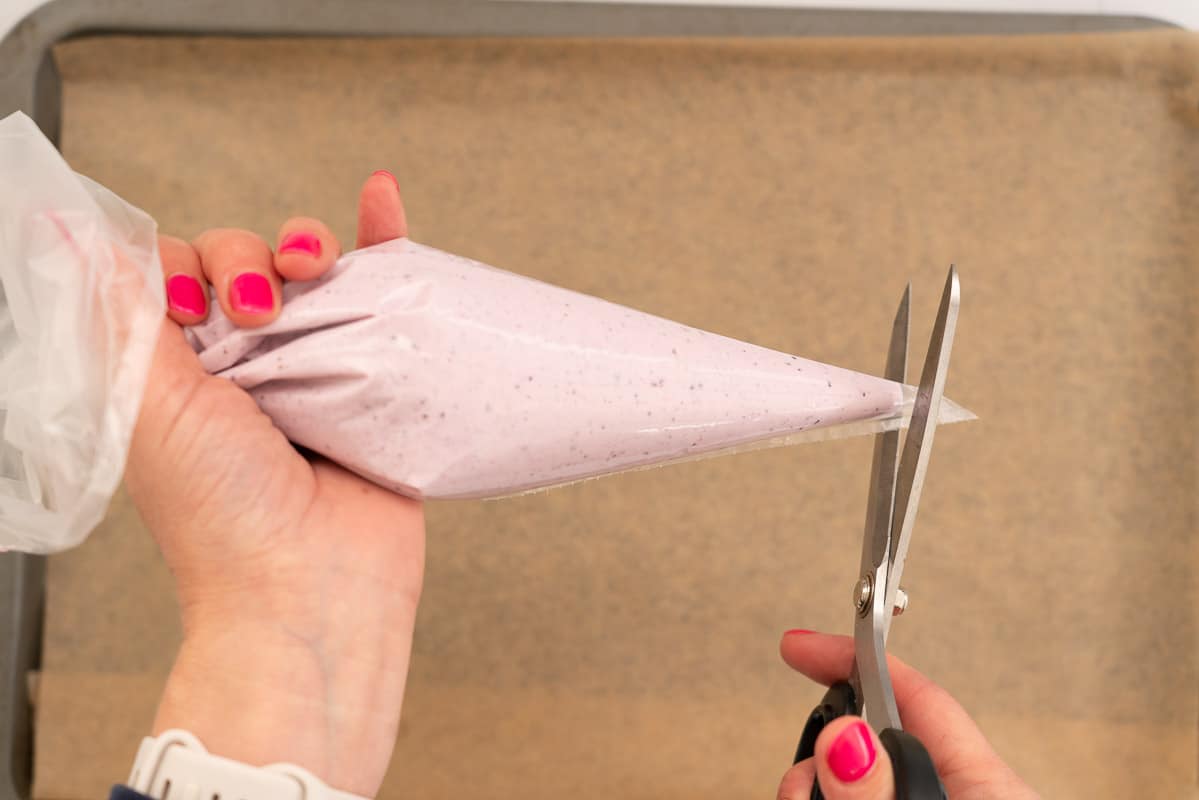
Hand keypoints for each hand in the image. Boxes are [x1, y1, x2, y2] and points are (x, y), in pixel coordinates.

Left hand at [124, 170, 419, 795]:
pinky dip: (384, 237)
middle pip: (246, 260)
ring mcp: (317, 368)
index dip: (180, 267)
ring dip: (310, 243)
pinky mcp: (380, 377)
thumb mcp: (147, 404)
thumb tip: (56, 233)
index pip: (173, 274)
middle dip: (247, 262)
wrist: (310, 584)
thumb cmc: (222, 515)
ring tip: (312, 270)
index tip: (185, 306)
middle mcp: (247, 366)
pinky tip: (381, 197)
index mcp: (180, 372)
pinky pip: (383, 292)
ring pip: (312, 269)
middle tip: (256, 313)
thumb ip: (115, 315)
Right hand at [777, 631, 1039, 799]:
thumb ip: (886, 788)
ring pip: (855, 779)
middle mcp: (960, 794)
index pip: (916, 694)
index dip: (851, 658)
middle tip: (798, 780)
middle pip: (874, 738)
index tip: (800, 644)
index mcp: (991, 787)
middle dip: (823, 748)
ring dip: (818, 789)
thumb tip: (844, 739)